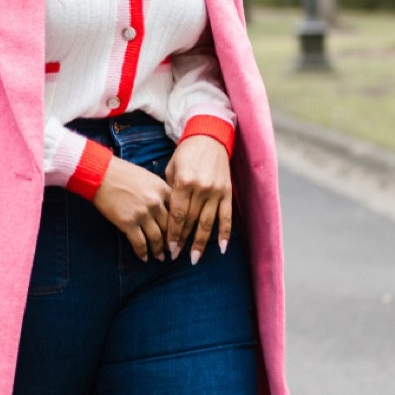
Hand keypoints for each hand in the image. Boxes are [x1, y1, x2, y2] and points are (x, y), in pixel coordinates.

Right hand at [91, 155, 171, 260]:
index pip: (178, 211)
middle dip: (172, 241)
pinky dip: (142, 252)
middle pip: (170, 227)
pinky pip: (139, 242)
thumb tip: (166, 206)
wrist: (100, 174)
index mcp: (163, 189)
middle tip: (173, 250)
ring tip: (160, 257)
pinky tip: (144, 258)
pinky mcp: (128, 223)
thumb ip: (159, 191)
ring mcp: (142, 214)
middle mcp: (156, 203)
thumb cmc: (122, 172)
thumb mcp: (148, 177)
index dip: (181, 226)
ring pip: (156, 238)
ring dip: (159, 250)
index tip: (181, 235)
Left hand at [164, 134, 231, 262]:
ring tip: (194, 258)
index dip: (173, 233)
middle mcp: (201, 188)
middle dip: (183, 240)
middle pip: (191, 221)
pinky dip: (225, 233)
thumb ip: (170, 191)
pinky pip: (226, 216)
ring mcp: (216, 191)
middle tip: (175, 256)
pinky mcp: (227, 192)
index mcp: (184, 182)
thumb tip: (167, 214)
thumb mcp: (172, 168)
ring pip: (207, 223)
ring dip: (201, 242)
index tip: (168, 247)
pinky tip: (221, 248)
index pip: (177, 214)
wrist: (209, 137)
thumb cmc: (186, 153)